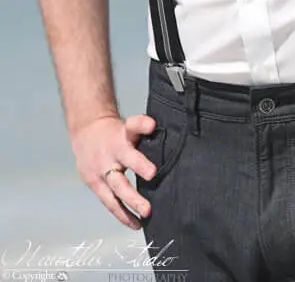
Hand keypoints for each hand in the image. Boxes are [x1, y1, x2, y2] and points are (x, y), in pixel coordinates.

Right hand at [71, 113, 157, 228]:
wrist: (87, 131)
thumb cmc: (115, 132)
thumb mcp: (128, 125)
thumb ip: (141, 125)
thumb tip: (153, 125)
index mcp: (119, 143)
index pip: (129, 145)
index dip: (140, 153)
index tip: (152, 166)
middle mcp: (107, 160)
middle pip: (119, 181)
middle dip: (133, 196)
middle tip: (147, 208)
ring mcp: (98, 174)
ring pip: (113, 195)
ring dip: (127, 209)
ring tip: (143, 219)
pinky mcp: (93, 184)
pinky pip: (108, 201)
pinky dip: (121, 214)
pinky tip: (134, 223)